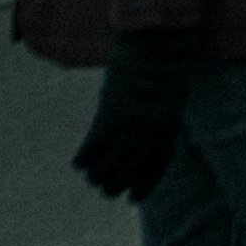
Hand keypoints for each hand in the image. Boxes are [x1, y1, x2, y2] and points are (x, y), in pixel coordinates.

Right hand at [71, 28, 203, 201]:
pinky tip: (79, 163)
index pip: (154, 172)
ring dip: (97, 177)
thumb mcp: (167, 101)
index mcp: (167, 132)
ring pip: (106, 170)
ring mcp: (126, 130)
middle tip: (105, 188)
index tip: (132, 199)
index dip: (142, 188)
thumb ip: (156, 125)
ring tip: (93, 177)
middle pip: (126, 176)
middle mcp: (148, 137)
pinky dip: (83, 160)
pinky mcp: (106, 120)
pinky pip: (90, 151)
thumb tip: (136, 149)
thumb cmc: (160, 69)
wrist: (151, 47)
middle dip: (114, 186)